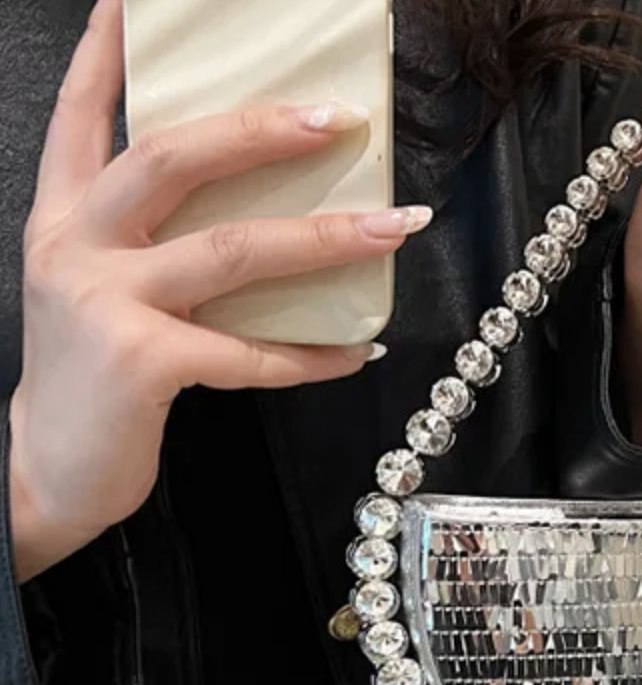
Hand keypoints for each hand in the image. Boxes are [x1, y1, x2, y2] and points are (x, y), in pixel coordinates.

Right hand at [11, 0, 429, 581]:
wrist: (45, 472)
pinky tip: (358, 350)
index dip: (112, 52)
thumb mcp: (102, 291)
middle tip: (339, 118)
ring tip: (394, 227)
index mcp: (65, 217)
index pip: (84, 114)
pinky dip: (312, 354)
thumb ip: (153, 244)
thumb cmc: (92, 379)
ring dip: (324, 237)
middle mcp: (76, 244)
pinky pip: (252, 352)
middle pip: (172, 157)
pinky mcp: (142, 361)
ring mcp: (105, 301)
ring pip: (231, 248)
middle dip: (262, 131)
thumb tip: (263, 213)